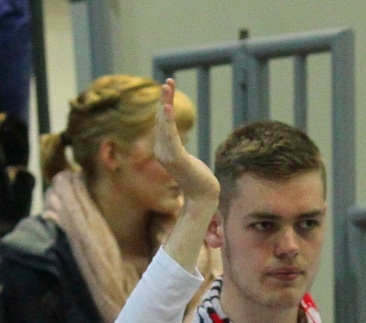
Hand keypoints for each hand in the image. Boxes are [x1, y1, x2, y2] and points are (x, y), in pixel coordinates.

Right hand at [152, 78, 217, 204]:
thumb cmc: (197, 179)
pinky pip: (170, 135)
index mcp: (163, 150)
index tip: (168, 88)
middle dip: (164, 99)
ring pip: (165, 125)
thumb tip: (177, 143)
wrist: (204, 197)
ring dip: (165, 104)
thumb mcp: (186, 159)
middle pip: (161, 120)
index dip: (164, 105)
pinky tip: (166, 107)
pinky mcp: (177, 158)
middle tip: (168, 81)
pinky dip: (167, 120)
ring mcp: (168, 155)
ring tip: (166, 87)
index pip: (162, 124)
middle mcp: (162, 151)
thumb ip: (178, 149)